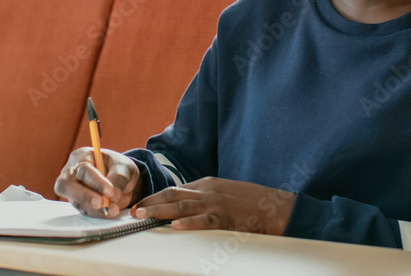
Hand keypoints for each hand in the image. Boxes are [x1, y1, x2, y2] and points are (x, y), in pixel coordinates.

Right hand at [54, 147, 140, 217]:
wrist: (123, 180)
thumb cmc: (119, 168)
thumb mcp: (123, 167)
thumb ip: (118, 179)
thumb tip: (113, 197)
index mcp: (82, 156)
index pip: (82, 169)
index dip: (95, 181)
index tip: (110, 191)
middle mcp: (72, 172)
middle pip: (65, 185)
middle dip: (84, 196)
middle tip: (101, 203)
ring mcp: (73, 189)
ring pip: (76, 201)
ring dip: (95, 208)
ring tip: (114, 208)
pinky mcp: (79, 203)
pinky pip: (84, 211)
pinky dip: (98, 214)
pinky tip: (111, 211)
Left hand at [131, 177, 295, 234]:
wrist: (277, 206)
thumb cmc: (251, 202)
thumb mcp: (223, 194)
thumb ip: (204, 199)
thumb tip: (183, 208)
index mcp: (206, 185)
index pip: (174, 190)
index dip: (154, 197)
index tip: (138, 204)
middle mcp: (208, 191)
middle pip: (173, 195)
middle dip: (151, 202)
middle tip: (133, 210)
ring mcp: (217, 204)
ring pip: (183, 206)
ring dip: (161, 211)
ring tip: (144, 215)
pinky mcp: (228, 217)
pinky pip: (206, 221)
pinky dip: (190, 223)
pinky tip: (177, 226)